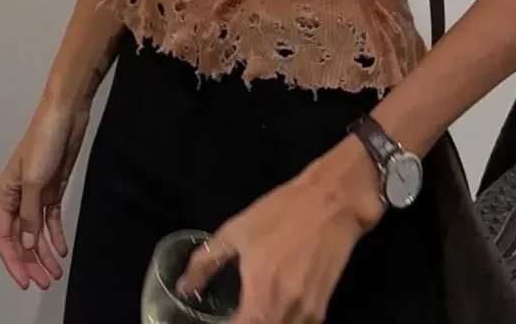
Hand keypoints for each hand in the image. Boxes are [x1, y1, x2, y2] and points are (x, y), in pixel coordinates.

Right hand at [0, 100, 89, 290]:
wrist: (66, 115)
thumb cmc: (44, 140)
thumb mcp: (35, 179)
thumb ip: (30, 213)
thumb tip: (26, 243)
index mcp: (6, 192)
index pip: (3, 235)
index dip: (12, 260)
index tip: (24, 280)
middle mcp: (19, 196)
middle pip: (20, 238)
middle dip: (31, 261)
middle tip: (45, 282)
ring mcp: (36, 194)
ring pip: (36, 232)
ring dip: (44, 253)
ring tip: (56, 273)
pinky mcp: (53, 190)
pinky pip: (50, 220)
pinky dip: (55, 236)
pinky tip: (62, 250)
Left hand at [177, 138, 384, 322]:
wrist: (331, 203)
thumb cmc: (279, 214)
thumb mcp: (235, 232)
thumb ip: (205, 263)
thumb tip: (184, 288)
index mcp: (260, 299)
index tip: (213, 321)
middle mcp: (286, 316)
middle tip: (230, 314)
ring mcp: (308, 318)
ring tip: (245, 312)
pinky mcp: (322, 312)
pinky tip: (268, 311)